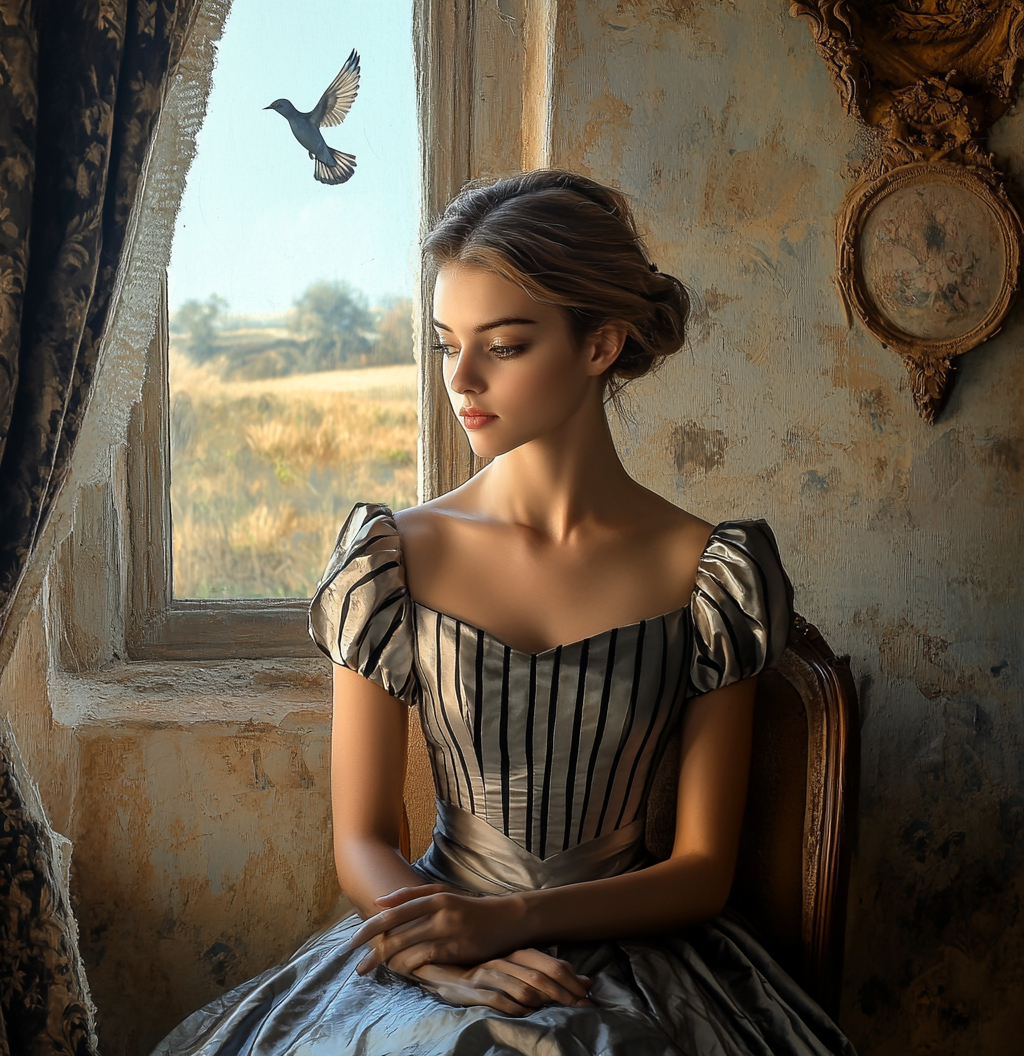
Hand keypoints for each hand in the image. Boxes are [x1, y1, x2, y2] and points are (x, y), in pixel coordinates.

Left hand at [351, 885, 530, 975]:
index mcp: (434, 897)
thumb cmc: (470, 908)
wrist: (507, 919)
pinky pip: (425, 960)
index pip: (393, 912)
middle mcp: (439, 912)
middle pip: (396, 932)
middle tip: (357, 966)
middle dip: (372, 950)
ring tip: (373, 971)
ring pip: (408, 948)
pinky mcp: (457, 950)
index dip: (370, 927)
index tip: (353, 941)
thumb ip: (412, 895)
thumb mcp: (443, 894)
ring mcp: (448, 932)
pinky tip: (400, 973)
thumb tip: (379, 902)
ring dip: (387, 962)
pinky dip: (409, 967)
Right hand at [412, 949, 592, 1016]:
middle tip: (586, 1008)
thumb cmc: (484, 970)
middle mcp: (504, 960)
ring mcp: (488, 975)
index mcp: (516, 952)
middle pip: (541, 976)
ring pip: (524, 988)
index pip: (551, 963)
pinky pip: (501, 1001)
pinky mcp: (474, 992)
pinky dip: (519, 1009)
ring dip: (547, 1002)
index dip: (573, 979)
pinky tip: (530, 1015)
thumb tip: (588, 981)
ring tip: (564, 1013)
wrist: (439, 969)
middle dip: (566, 993)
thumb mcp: (517, 969)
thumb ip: (548, 973)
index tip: (590, 995)